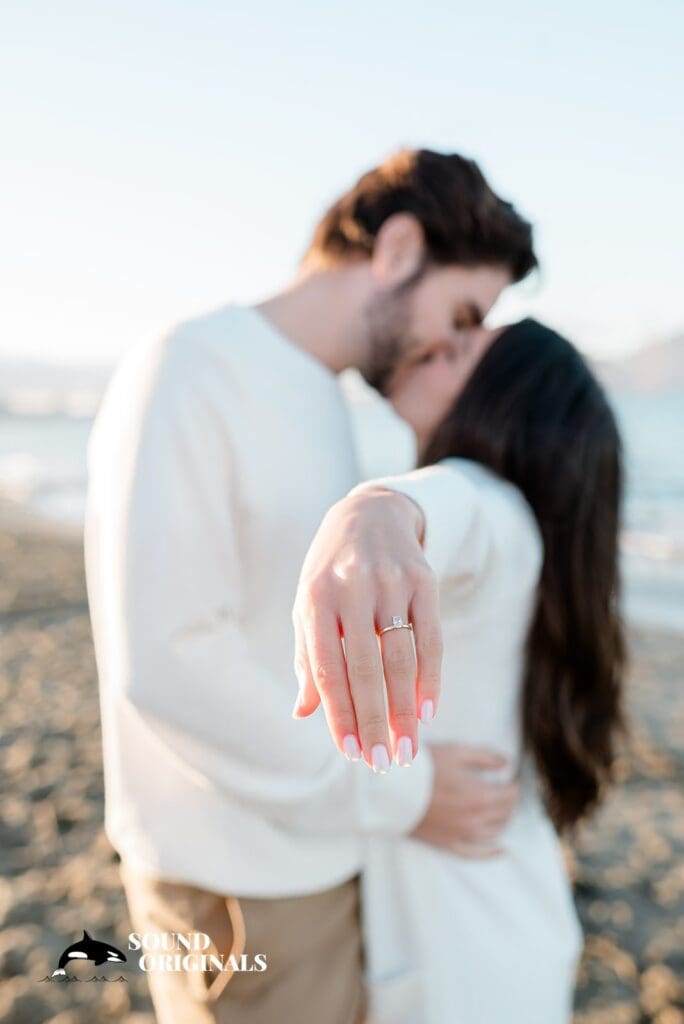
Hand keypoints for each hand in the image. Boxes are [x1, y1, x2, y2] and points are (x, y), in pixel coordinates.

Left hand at [292, 488, 441, 770]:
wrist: (371, 513)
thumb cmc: (330, 572)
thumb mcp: (309, 606)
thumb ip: (307, 658)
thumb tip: (304, 713)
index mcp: (315, 597)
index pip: (327, 667)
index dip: (339, 713)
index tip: (349, 752)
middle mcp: (352, 587)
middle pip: (366, 668)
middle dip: (375, 721)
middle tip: (382, 763)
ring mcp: (391, 582)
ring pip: (401, 658)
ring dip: (406, 710)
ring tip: (407, 749)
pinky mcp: (424, 580)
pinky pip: (431, 639)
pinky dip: (431, 679)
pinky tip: (428, 712)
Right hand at [410, 744, 518, 856]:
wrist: (393, 790)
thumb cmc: (424, 767)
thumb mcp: (456, 752)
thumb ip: (485, 757)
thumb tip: (507, 764)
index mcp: (480, 795)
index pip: (511, 794)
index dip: (513, 784)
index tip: (509, 778)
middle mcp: (476, 819)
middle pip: (505, 813)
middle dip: (509, 800)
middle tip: (504, 790)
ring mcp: (462, 835)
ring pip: (495, 832)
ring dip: (502, 820)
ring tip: (500, 809)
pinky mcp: (449, 844)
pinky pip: (476, 854)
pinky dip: (491, 853)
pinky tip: (502, 849)